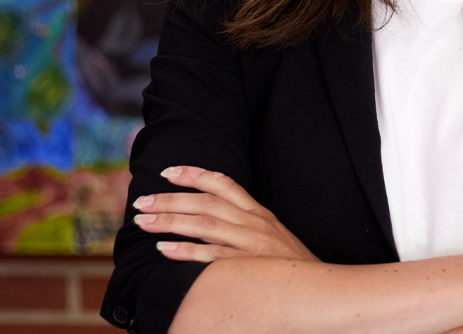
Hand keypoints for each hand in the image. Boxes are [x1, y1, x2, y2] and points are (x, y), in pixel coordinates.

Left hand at [133, 165, 317, 263]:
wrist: (320, 289)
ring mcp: (251, 245)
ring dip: (170, 221)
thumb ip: (246, 224)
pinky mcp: (248, 268)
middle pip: (205, 203)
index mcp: (258, 213)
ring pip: (204, 225)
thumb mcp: (273, 235)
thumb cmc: (291, 266)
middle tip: (142, 201)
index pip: (223, 184)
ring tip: (144, 221)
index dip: (194, 175)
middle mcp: (253, 223)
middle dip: (170, 200)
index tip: (168, 172)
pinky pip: (211, 257)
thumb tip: (212, 218)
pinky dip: (186, 251)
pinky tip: (164, 249)